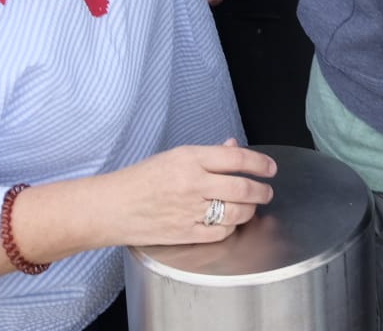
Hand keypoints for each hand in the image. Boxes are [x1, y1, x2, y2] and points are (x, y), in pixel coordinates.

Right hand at [91, 139, 275, 246]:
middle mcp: (193, 184)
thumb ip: (209, 155)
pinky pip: (221, 232)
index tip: (270, 168)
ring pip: (237, 212)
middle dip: (262, 191)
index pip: (238, 159)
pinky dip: (232, 227)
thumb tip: (234, 148)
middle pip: (243, 187)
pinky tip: (232, 221)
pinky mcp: (186, 233)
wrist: (112, 207)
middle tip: (266, 191)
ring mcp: (190, 210)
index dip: (261, 164)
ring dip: (251, 210)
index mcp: (190, 159)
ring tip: (252, 206)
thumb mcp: (174, 156)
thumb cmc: (141, 180)